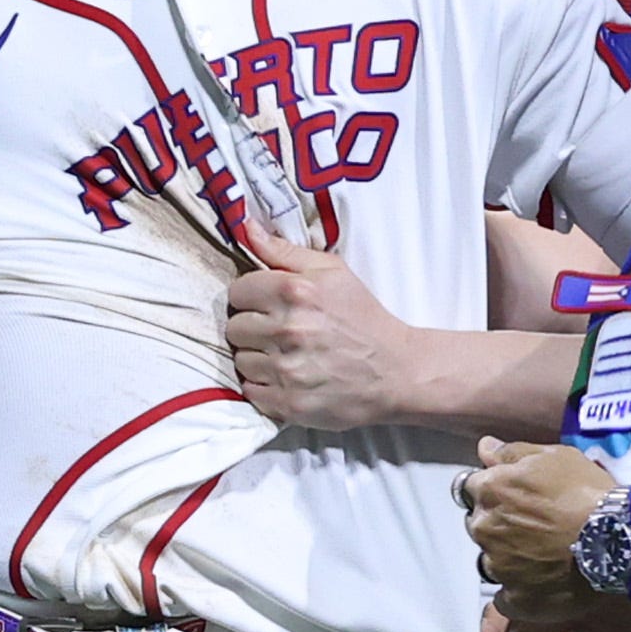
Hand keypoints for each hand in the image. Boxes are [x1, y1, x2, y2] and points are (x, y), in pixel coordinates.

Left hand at [225, 227, 416, 428]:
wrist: (396, 371)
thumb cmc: (362, 317)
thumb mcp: (332, 272)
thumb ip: (284, 251)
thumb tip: (246, 227)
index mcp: (294, 292)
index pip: (237, 291)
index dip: (252, 298)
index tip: (269, 305)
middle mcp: (287, 330)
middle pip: (234, 327)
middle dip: (253, 328)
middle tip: (279, 332)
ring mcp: (287, 370)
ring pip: (240, 360)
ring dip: (257, 358)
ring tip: (285, 356)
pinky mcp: (288, 403)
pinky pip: (250, 391)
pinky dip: (264, 386)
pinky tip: (287, 378)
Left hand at [463, 437, 615, 626]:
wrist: (617, 540)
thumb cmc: (588, 495)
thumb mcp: (554, 457)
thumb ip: (512, 452)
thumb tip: (486, 448)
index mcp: (490, 489)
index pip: (470, 488)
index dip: (492, 491)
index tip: (511, 497)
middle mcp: (485, 527)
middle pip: (479, 524)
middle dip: (498, 523)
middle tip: (533, 526)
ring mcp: (498, 565)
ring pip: (491, 560)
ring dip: (508, 557)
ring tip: (542, 555)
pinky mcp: (516, 598)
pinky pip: (506, 598)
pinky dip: (518, 592)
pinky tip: (540, 584)